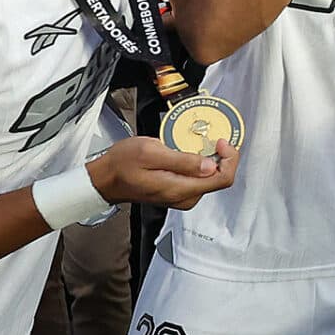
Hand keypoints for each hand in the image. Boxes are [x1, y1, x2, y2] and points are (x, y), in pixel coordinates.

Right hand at [86, 135, 237, 209]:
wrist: (105, 178)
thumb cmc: (123, 164)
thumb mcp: (151, 153)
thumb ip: (182, 161)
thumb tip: (211, 165)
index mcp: (179, 189)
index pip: (222, 179)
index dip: (229, 158)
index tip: (220, 141)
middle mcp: (184, 197)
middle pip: (219, 179)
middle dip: (223, 157)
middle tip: (214, 137)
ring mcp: (181, 197)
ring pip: (211, 179)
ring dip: (212, 159)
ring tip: (202, 142)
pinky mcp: (177, 193)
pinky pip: (199, 179)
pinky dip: (202, 164)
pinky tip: (192, 152)